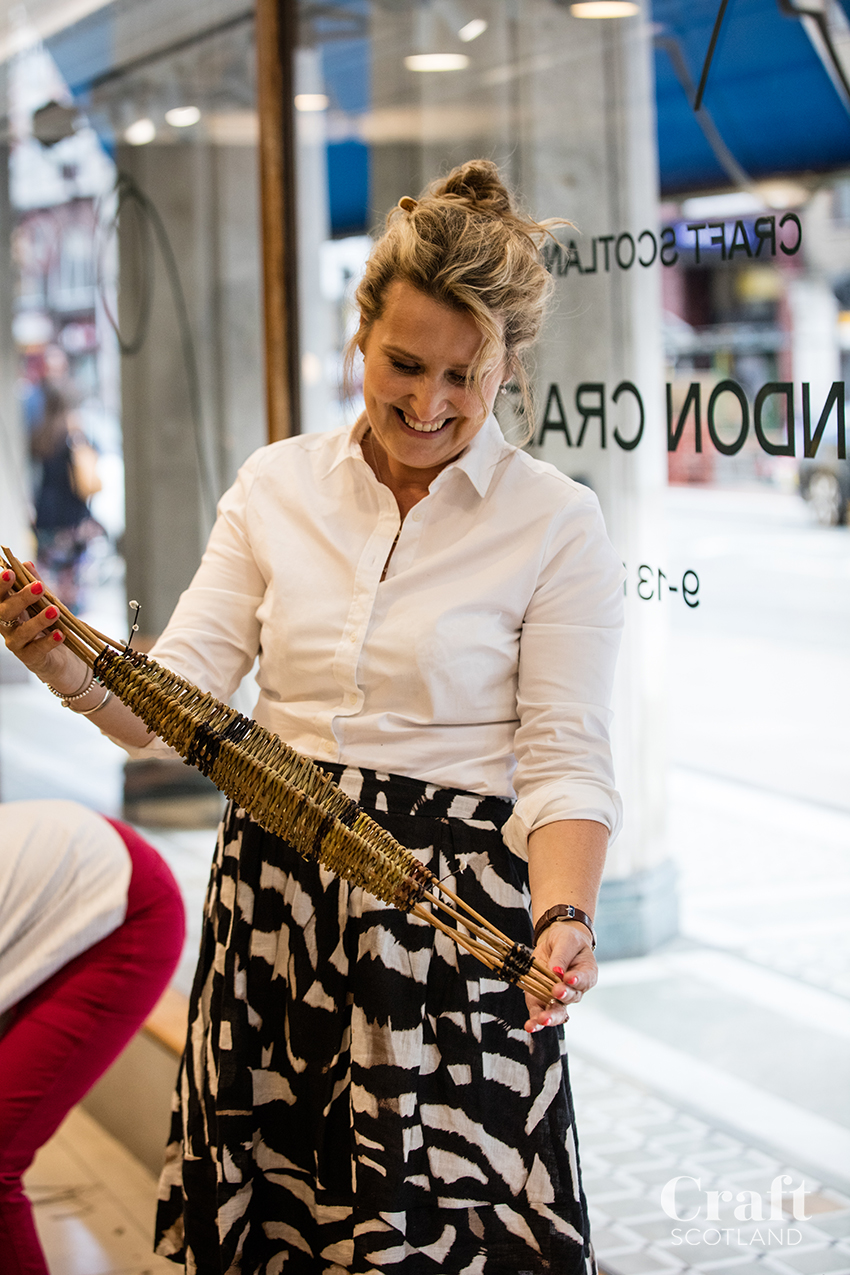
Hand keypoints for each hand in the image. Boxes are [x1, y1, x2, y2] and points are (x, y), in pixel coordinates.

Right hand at [0, 564, 82, 687]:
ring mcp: (17, 643)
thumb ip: (35, 584)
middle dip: (21, 598)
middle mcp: (6, 626)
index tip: (10, 572)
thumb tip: (26, 563)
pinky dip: (48, 641)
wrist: (61, 656)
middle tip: (39, 587)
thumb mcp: (44, 602)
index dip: (1, 585)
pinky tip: (60, 634)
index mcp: (7, 609)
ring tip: (54, 611)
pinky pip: (36, 650)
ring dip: (38, 620)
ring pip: (21, 632)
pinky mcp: (30, 658)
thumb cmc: (48, 624)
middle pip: (5, 612)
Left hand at [523, 920, 597, 1033]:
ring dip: (548, 1017)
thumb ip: (562, 955)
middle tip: (556, 994)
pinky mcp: (541, 997)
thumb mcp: (566, 940)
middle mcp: (574, 990)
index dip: (577, 981)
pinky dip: (535, 1019)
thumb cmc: (566, 939)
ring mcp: (558, 997)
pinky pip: (539, 1010)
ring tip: (541, 1020)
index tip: (570, 978)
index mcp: (586, 974)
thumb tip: (556, 970)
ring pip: (556, 1011)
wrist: (555, 940)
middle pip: (570, 1000)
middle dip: (563, 998)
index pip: (584, 980)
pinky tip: (530, 1025)